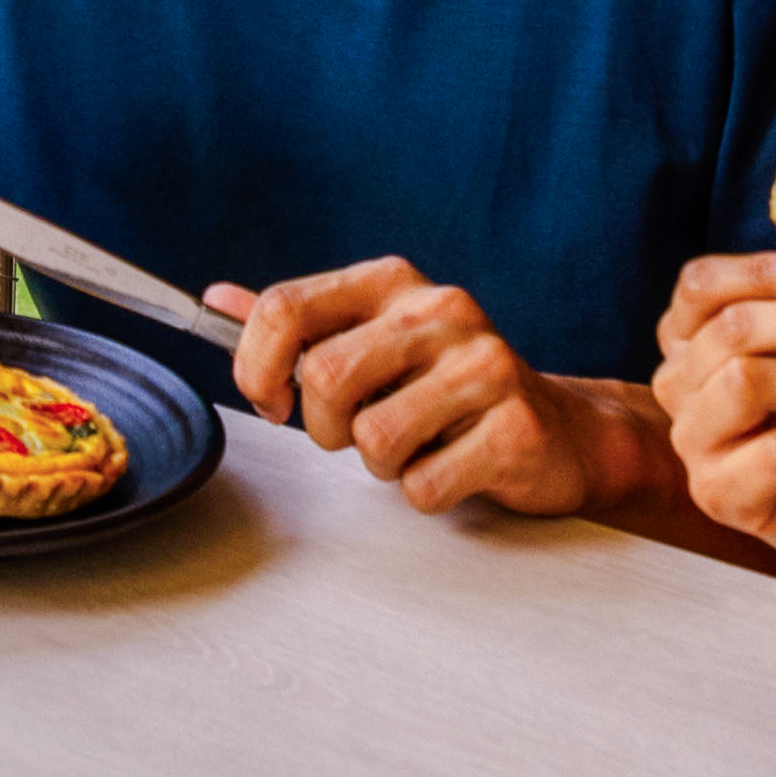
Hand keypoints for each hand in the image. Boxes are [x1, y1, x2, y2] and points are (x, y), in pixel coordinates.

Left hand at [214, 256, 641, 516]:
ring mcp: (485, 366)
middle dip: (327, 428)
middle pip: (323, 378)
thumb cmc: (449, 391)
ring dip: (382, 464)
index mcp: (393, 283)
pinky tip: (456, 465)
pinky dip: (427, 493)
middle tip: (361, 432)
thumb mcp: (372, 342)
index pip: (286, 307)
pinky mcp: (516, 428)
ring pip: (373, 438)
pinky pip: (424, 485)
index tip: (271, 401)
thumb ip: (299, 325)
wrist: (559, 431)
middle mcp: (440, 310)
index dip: (255, 366)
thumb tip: (216, 297)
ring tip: (418, 445)